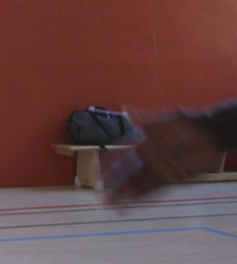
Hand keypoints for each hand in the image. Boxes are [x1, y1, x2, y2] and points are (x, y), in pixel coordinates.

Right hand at [106, 109, 223, 202]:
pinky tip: (132, 201)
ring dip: (125, 192)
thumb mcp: (166, 118)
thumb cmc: (188, 123)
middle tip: (103, 193)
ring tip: (112, 202)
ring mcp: (160, 169)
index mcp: (144, 144)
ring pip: (138, 182)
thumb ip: (147, 118)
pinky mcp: (173, 178)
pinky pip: (154, 188)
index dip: (111, 164)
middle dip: (115, 183)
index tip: (99, 171)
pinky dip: (142, 195)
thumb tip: (126, 108)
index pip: (123, 156)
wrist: (212, 133)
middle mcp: (150, 158)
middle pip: (128, 173)